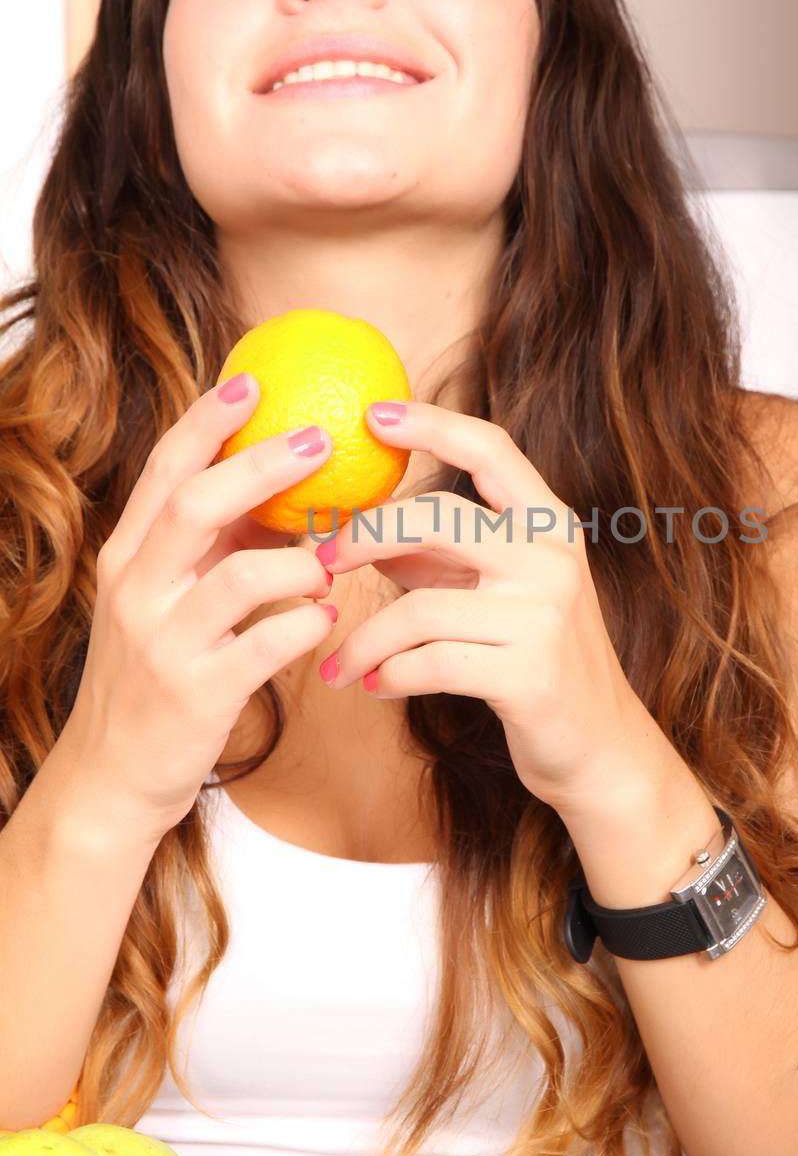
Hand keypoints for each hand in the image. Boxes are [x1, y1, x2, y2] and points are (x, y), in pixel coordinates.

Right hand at [65, 378, 335, 841]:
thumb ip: (210, 545)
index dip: (206, 421)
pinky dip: (307, 624)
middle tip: (317, 441)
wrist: (112, 776)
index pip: (165, 472)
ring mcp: (164, 642)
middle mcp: (137, 590)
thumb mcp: (165, 599)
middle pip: (196, 505)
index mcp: (129, 556)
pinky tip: (325, 622)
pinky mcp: (198, 692)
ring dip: (298, 563)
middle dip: (260, 466)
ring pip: (239, 577)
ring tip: (328, 565)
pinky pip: (267, 645)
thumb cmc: (155, 675)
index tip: (251, 379)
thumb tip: (276, 482)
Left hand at [314, 400, 648, 817]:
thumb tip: (359, 530)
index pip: (491, 449)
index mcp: (549, 526)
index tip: (373, 414)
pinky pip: (429, 664)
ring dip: (364, 639)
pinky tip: (375, 687)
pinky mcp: (529, 675)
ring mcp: (544, 617)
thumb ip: (443, 556)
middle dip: (364, 537)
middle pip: (438, 517)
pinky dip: (389, 676)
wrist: (603, 746)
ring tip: (339, 663)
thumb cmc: (538, 661)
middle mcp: (552, 560)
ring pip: (420, 608)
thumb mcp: (500, 593)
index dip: (431, 424)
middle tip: (319, 561)